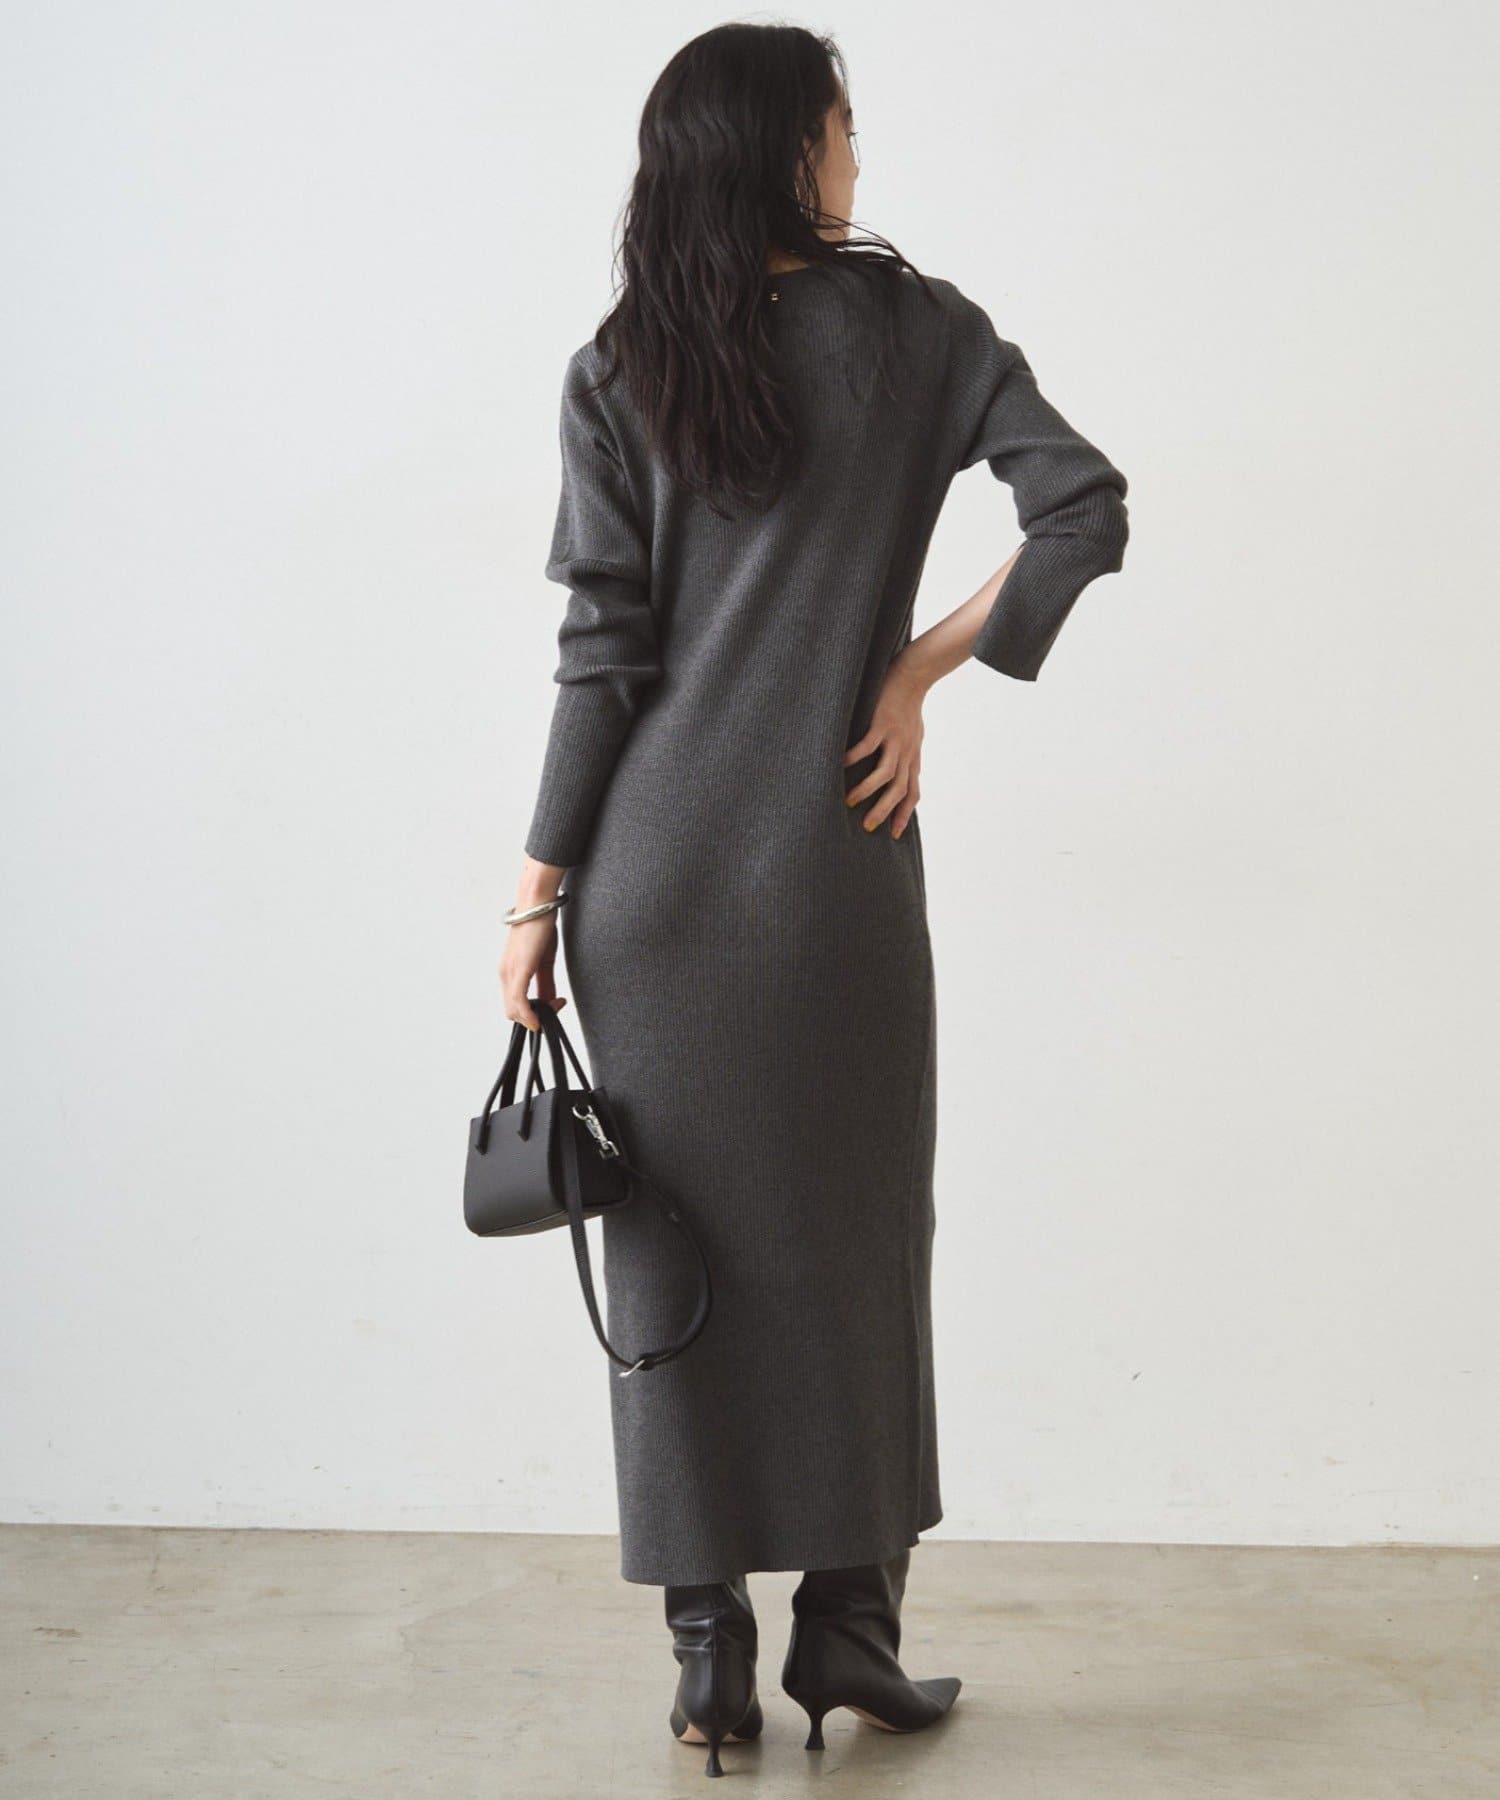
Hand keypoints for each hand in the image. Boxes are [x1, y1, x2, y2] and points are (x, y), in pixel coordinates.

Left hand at [499, 859, 568, 1029]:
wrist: (538, 903)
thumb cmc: (540, 926)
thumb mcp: (545, 960)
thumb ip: (545, 982)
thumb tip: (549, 1000)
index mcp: (510, 971)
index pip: (515, 1004)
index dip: (533, 1013)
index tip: (555, 1007)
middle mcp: (505, 973)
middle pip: (513, 1011)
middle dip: (535, 1017)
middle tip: (557, 1006)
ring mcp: (510, 972)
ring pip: (514, 1010)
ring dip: (534, 1016)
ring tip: (556, 1006)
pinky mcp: (519, 968)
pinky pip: (519, 1001)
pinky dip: (529, 1014)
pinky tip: (540, 1017)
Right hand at [843, 652, 927, 838]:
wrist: (913, 676)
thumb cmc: (909, 705)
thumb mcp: (914, 734)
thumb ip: (907, 753)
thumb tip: (903, 769)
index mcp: (912, 756)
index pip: (912, 792)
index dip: (904, 814)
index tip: (894, 834)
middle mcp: (906, 752)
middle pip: (899, 789)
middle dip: (884, 811)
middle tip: (868, 827)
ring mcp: (895, 739)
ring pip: (885, 773)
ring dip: (867, 790)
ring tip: (850, 801)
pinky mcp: (882, 724)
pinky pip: (867, 747)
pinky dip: (853, 758)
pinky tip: (840, 766)